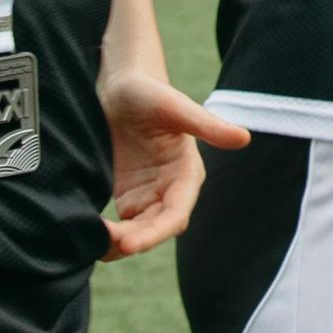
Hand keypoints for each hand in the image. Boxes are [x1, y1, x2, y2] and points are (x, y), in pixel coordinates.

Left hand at [102, 68, 241, 261]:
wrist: (122, 88)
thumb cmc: (151, 91)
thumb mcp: (176, 106)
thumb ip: (208, 125)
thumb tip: (244, 138)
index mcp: (187, 174)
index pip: (175, 215)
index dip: (154, 233)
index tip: (128, 244)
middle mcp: (171, 190)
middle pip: (156, 229)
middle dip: (133, 241)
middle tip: (102, 244)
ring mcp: (149, 196)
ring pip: (138, 232)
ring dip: (119, 243)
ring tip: (92, 242)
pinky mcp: (129, 196)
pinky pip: (122, 226)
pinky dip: (109, 235)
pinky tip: (89, 235)